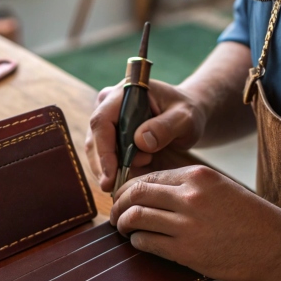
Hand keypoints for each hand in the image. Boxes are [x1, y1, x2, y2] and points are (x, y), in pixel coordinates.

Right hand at [86, 79, 206, 191]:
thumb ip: (165, 127)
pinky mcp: (106, 134)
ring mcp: (105, 120)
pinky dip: (110, 170)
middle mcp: (107, 104)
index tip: (112, 175)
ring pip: (95, 151)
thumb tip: (140, 142)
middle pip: (94, 139)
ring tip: (126, 182)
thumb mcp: (185, 118)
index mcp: (124, 94)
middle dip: (104, 166)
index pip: (102, 122)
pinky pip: (101, 156)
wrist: (184, 116)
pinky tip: (122, 182)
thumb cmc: (186, 114)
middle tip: (117, 186)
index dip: (104, 151)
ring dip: (107, 170)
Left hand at [109, 165, 280, 280]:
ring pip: (136, 217)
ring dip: (123, 223)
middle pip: (136, 194)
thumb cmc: (247, 217)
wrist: (277, 245)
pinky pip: (146, 241)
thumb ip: (186, 187)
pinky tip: (139, 242)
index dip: (128, 188)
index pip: (149, 177)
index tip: (122, 197)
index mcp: (197, 176)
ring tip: (122, 229)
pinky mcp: (185, 251)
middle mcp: (190, 196)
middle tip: (114, 214)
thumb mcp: (219, 187)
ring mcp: (187, 224)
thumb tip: (148, 192)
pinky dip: (137, 241)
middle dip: (119, 204)